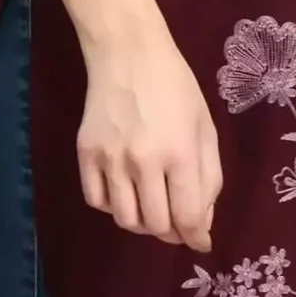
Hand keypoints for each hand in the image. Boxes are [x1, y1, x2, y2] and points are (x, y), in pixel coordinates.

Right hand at [76, 21, 222, 250]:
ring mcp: (110, 158)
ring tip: (152, 209)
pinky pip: (97, 201)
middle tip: (177, 224)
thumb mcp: (205, 128)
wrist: (127, 54)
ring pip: (125, 219)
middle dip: (172, 233)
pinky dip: (113, 207)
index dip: (197, 237)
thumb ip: (209, 178)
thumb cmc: (175, 88)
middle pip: (156, 225)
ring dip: (143, 224)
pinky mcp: (86, 153)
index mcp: (180, 153)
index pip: (188, 216)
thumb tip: (202, 223)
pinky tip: (125, 193)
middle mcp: (143, 161)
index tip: (200, 242)